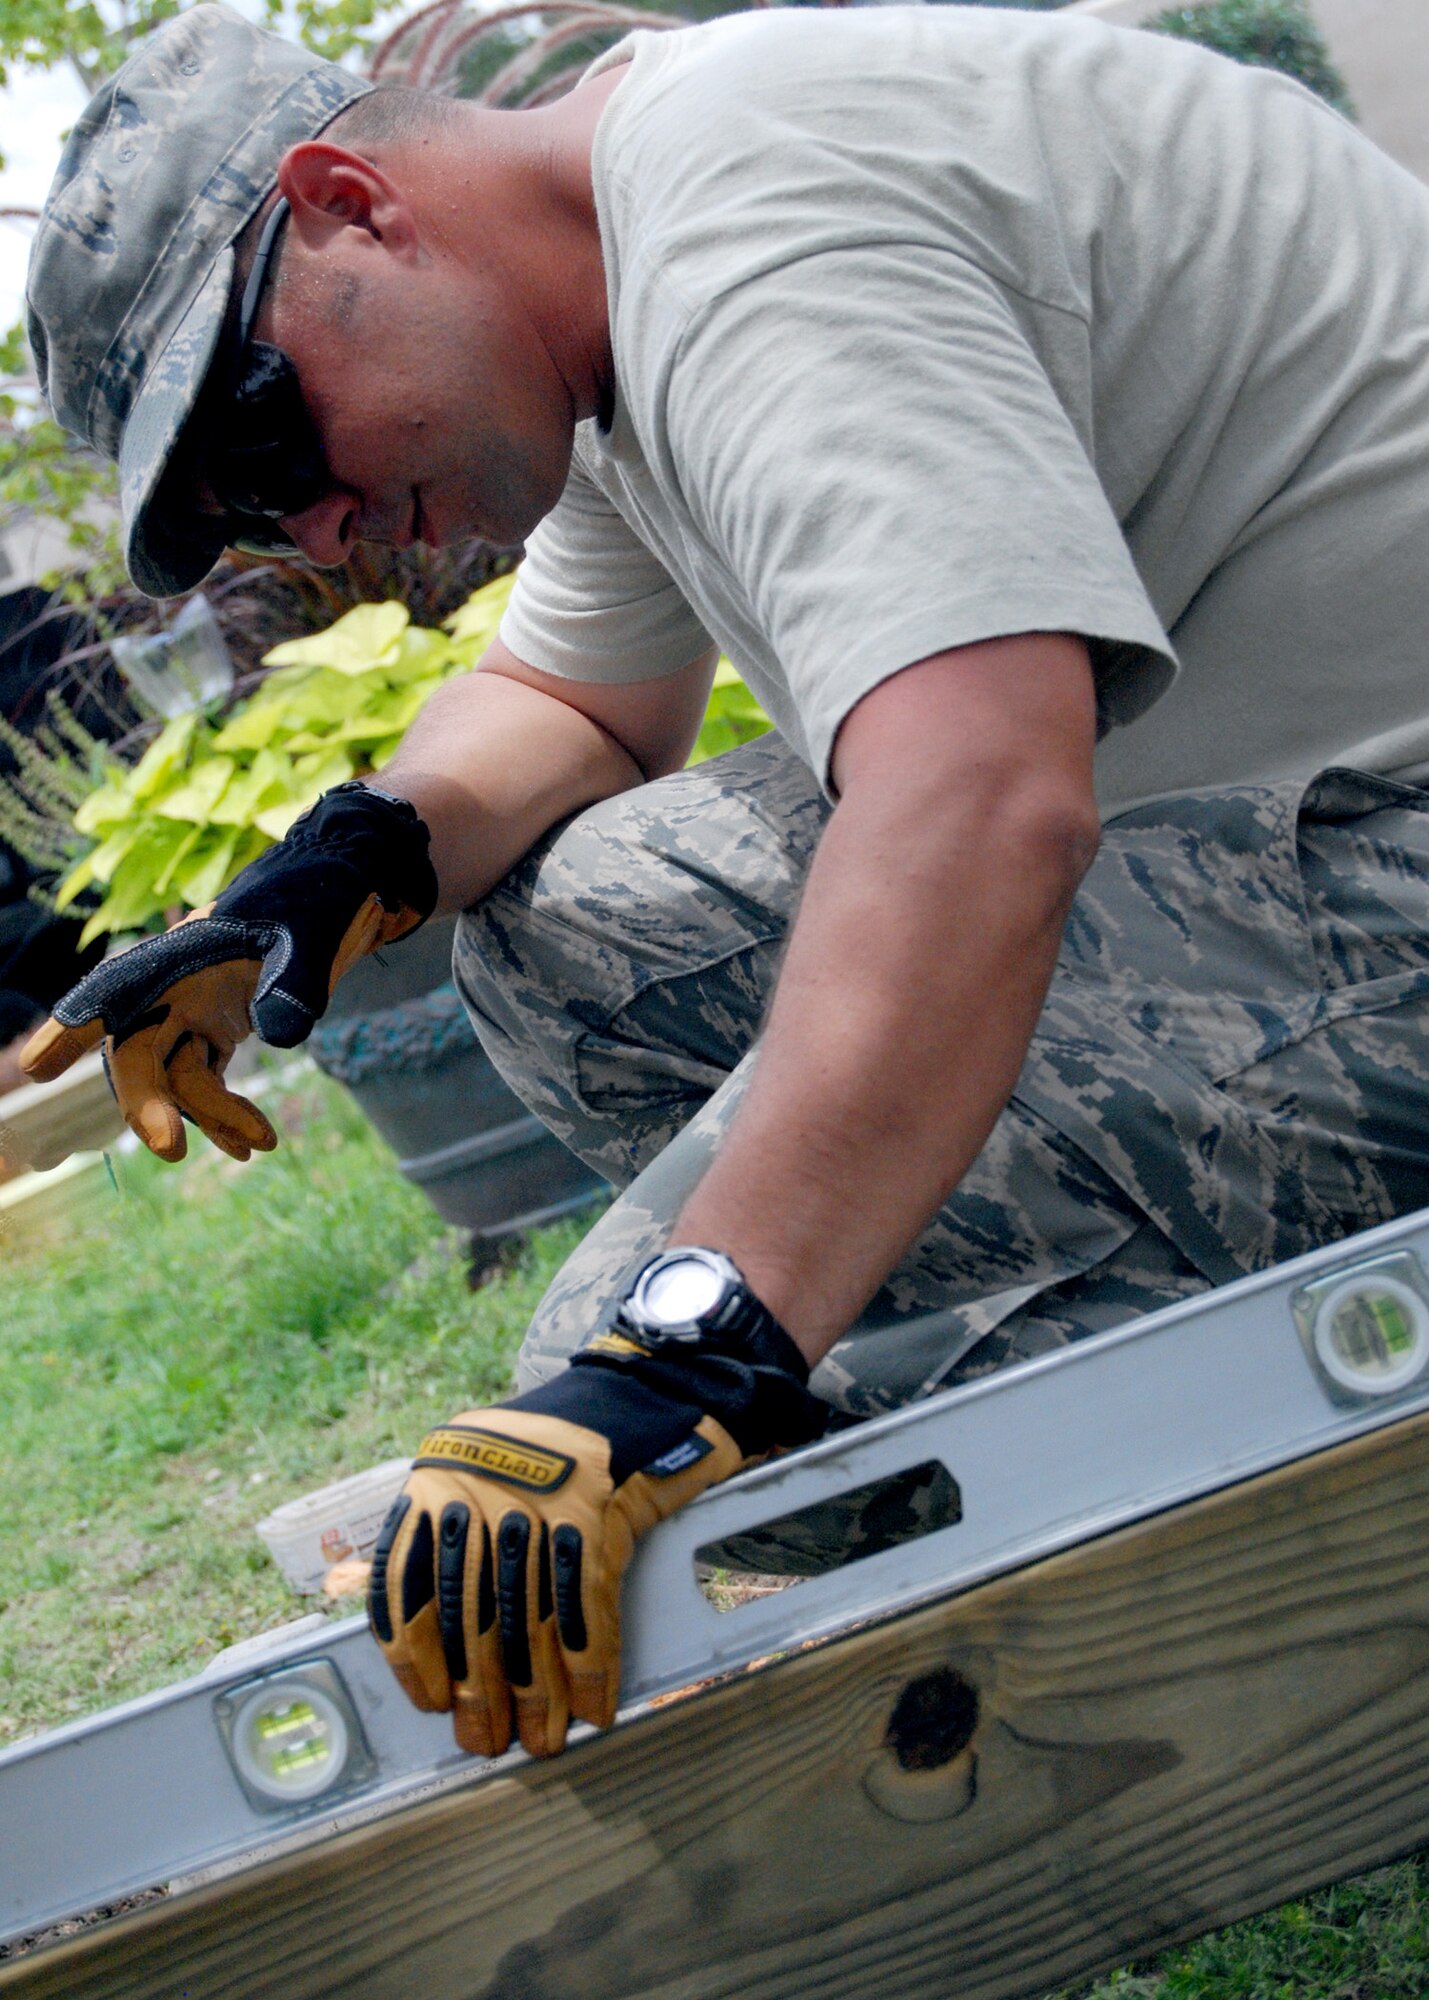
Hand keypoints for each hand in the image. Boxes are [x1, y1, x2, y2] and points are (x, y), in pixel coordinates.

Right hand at [20, 783, 435, 1161]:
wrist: (347, 887)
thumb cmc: (321, 895)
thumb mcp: (316, 929)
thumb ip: (295, 979)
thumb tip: (278, 1037)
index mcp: (183, 952)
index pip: (118, 989)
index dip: (76, 1027)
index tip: (41, 1068)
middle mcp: (176, 984)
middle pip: (140, 1049)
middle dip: (147, 1101)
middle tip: (169, 1148)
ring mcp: (194, 1009)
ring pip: (177, 1076)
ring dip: (209, 1115)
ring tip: (262, 1144)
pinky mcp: (220, 1028)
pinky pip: (206, 1081)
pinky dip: (224, 1114)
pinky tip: (250, 1146)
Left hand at [370, 1319, 826, 1758]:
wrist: (655, 1382)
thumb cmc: (569, 1438)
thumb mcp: (485, 1463)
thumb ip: (438, 1527)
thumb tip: (369, 1598)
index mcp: (441, 1472)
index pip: (406, 1580)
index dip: (414, 1655)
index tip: (431, 1703)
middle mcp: (480, 1483)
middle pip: (471, 1612)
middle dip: (480, 1692)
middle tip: (488, 1742)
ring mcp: (538, 1494)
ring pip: (528, 1618)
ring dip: (537, 1694)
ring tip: (543, 1738)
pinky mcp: (597, 1506)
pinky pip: (586, 1606)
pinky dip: (591, 1665)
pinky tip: (595, 1704)